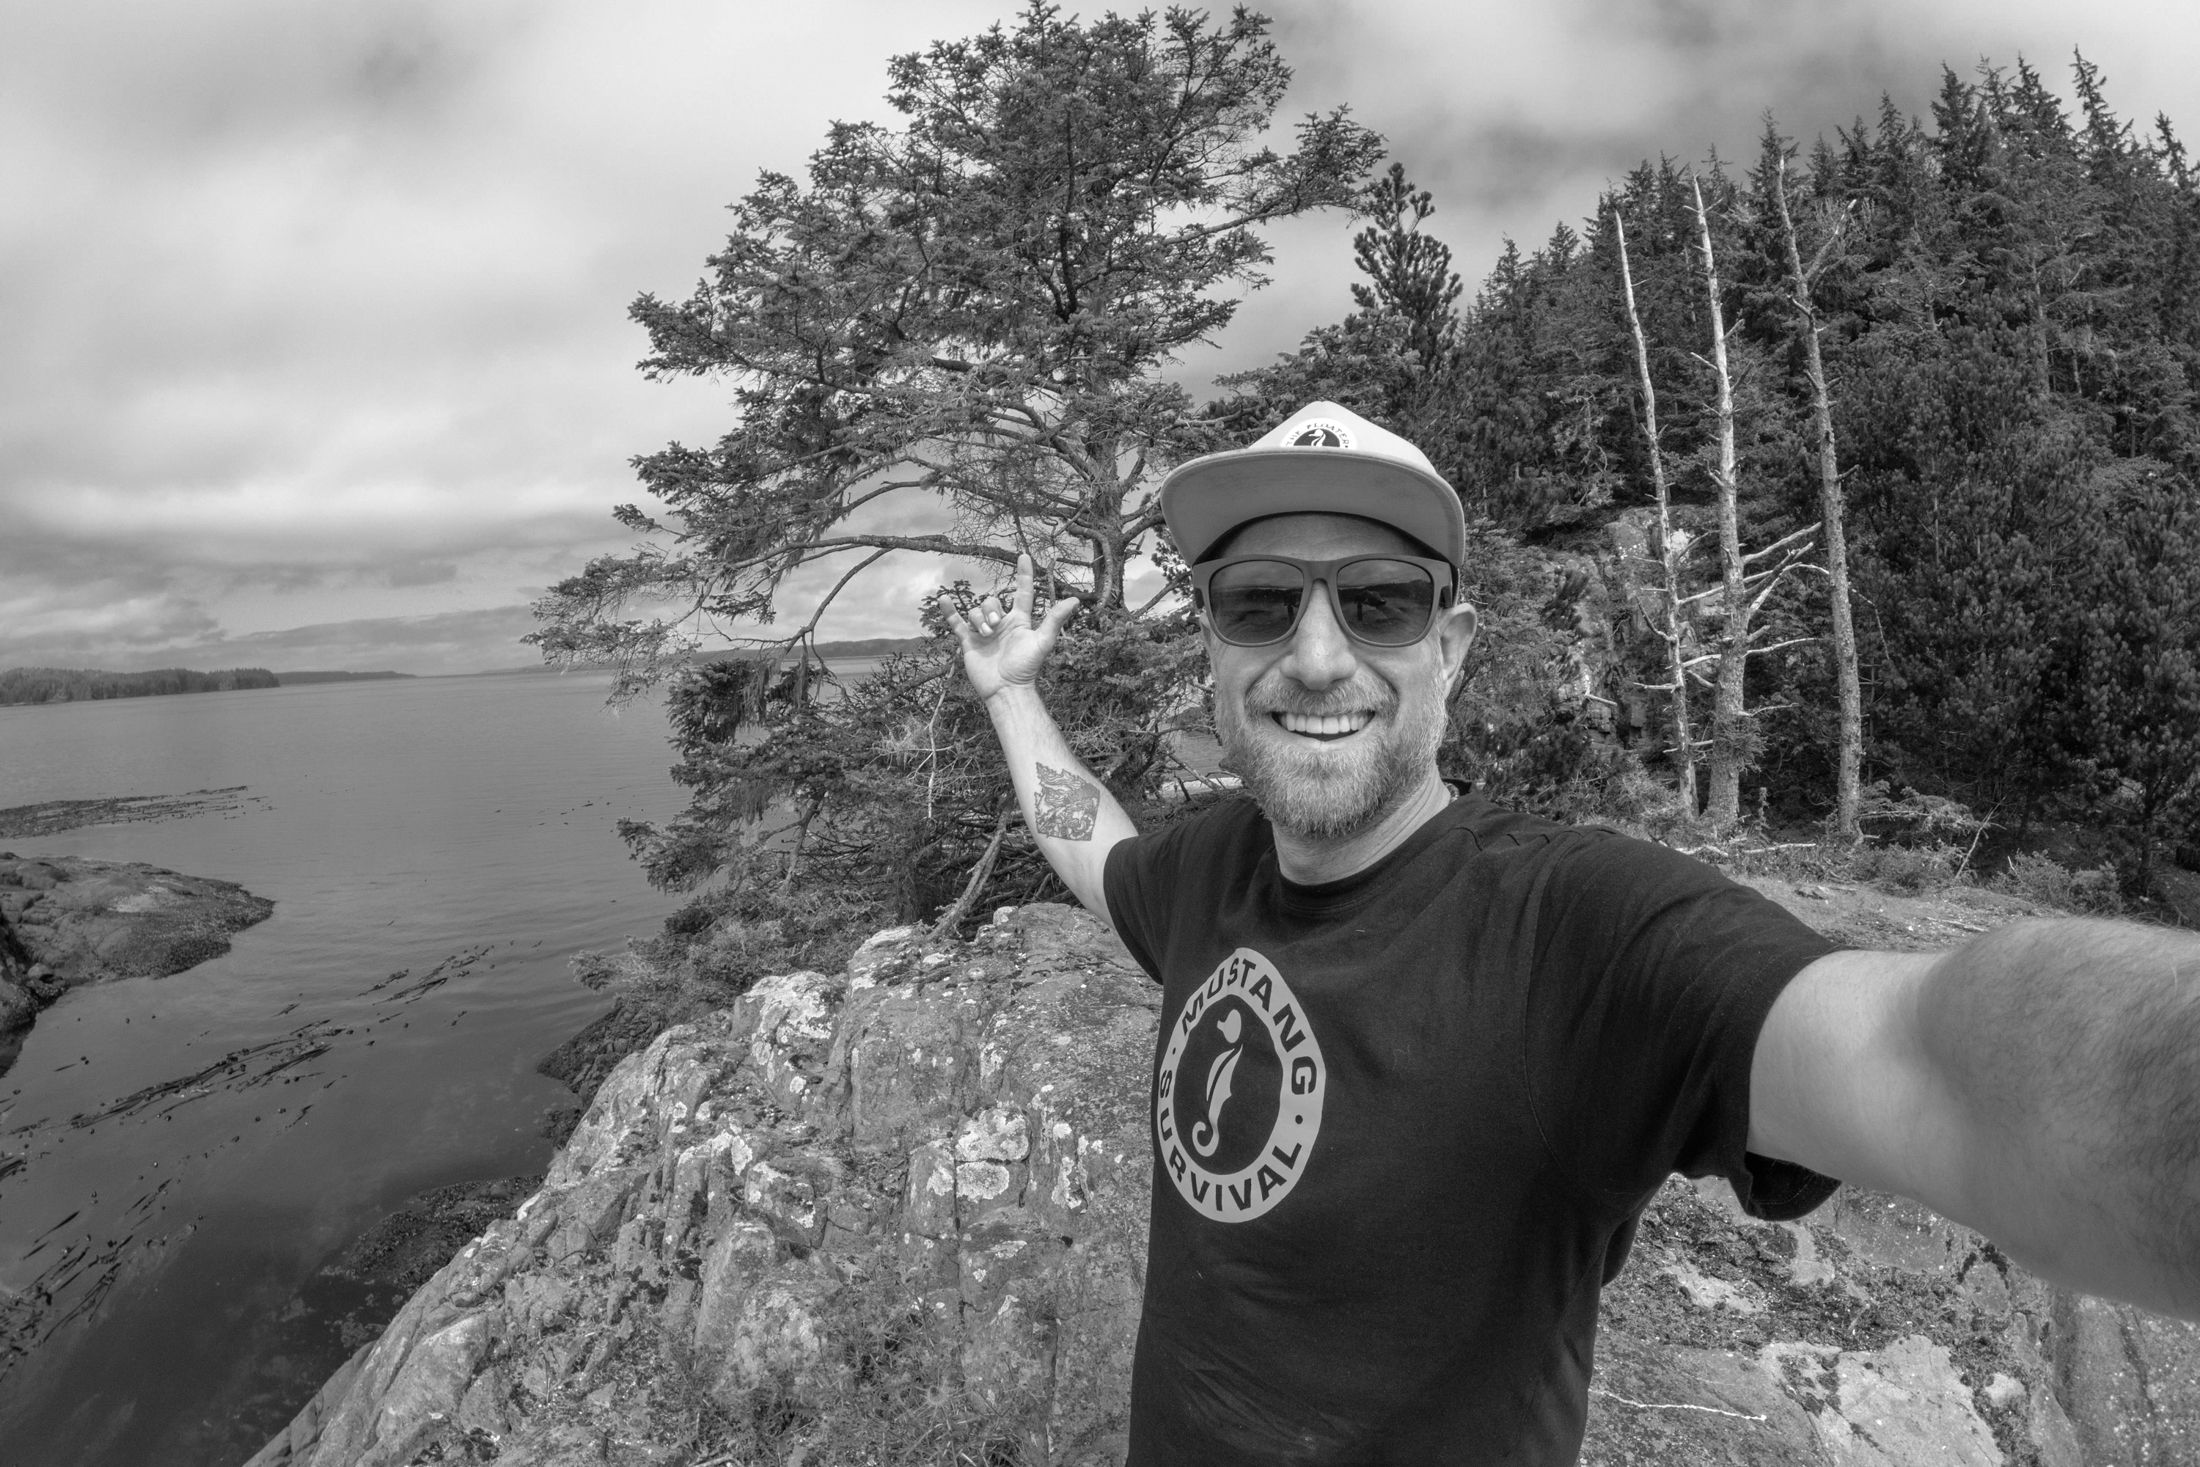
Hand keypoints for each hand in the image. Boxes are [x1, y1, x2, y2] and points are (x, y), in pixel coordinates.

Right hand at [953, 553, 1080, 701]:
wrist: (1005, 689)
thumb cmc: (1026, 667)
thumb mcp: (1042, 641)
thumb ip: (1055, 620)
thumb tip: (1075, 600)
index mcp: (1019, 621)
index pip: (1022, 592)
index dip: (1024, 575)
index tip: (1024, 556)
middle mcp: (1001, 624)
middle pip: (992, 602)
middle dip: (991, 611)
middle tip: (995, 628)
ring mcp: (984, 632)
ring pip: (976, 611)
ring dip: (979, 620)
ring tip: (986, 636)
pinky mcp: (969, 642)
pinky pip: (956, 622)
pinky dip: (949, 610)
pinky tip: (943, 598)